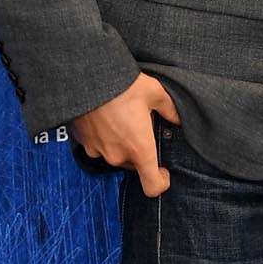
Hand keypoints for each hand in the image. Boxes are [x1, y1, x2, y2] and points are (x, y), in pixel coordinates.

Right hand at [70, 75, 179, 194]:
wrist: (85, 77)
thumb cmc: (122, 85)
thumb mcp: (155, 92)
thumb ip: (171, 110)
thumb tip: (178, 118)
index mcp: (140, 149)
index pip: (152, 187)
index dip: (161, 181)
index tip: (163, 170)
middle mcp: (118, 155)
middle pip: (135, 165)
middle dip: (140, 150)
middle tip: (141, 125)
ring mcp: (98, 150)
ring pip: (116, 155)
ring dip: (121, 143)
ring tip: (122, 117)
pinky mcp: (83, 142)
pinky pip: (99, 146)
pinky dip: (104, 137)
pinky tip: (106, 117)